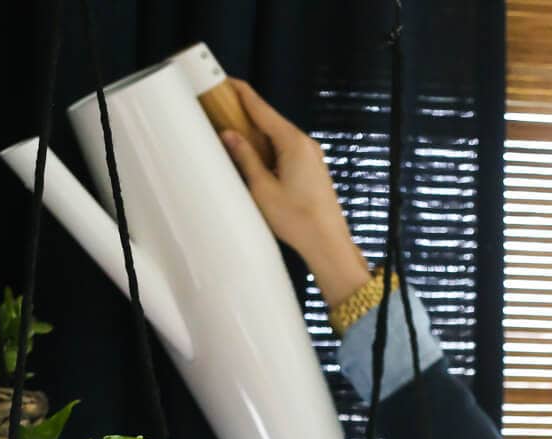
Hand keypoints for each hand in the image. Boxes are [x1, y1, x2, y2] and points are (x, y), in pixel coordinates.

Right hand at [220, 77, 356, 264]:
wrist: (327, 243)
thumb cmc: (297, 220)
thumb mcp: (262, 189)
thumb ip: (245, 158)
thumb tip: (229, 136)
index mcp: (292, 142)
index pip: (261, 108)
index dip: (241, 93)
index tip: (226, 82)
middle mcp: (305, 143)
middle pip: (270, 121)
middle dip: (247, 116)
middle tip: (224, 113)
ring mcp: (311, 156)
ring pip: (279, 137)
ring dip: (257, 136)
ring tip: (236, 140)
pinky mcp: (313, 170)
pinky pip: (287, 151)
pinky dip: (270, 150)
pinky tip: (258, 162)